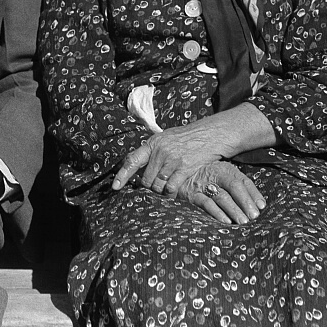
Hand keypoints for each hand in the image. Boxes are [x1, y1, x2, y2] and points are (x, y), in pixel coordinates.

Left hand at [112, 119, 233, 195]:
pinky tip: (174, 190)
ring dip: (160, 191)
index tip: (115, 187)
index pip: (132, 160)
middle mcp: (160, 150)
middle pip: (146, 180)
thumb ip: (153, 150)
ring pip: (157, 186)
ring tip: (167, 186)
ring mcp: (172, 159)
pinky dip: (170, 193)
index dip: (122, 175)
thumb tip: (137, 165)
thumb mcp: (166, 138)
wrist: (211, 134)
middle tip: (157, 185)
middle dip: (149, 186)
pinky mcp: (185, 167)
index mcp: (153, 143)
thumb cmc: (188, 137)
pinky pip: (171, 188)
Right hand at [179, 160, 265, 223]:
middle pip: (234, 186)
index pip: (242, 180)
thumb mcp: (221, 176)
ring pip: (221, 196)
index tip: (262, 206)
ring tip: (243, 222)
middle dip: (245, 202)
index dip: (253, 193)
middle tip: (254, 216)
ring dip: (234, 209)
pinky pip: (205, 203)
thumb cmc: (204, 178)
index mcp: (224, 168)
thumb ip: (238, 185)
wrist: (175, 173)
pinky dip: (216, 212)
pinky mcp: (191, 194)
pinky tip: (225, 221)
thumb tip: (259, 203)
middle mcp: (214, 173)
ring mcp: (202, 184)